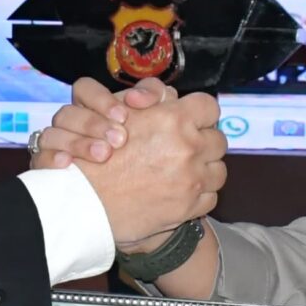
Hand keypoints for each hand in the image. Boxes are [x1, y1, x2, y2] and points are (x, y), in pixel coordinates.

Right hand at [33, 77, 163, 167]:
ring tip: (103, 155)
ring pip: (52, 133)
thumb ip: (154, 98)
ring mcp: (55, 145)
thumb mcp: (157, 122)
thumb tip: (139, 96)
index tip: (123, 116)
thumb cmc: (144, 152)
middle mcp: (71, 124)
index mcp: (92, 108)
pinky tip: (68, 164)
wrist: (129, 194)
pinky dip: (52, 159)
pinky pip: (39, 159)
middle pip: (68, 112)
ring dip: (78, 142)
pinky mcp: (46, 169)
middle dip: (94, 124)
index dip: (101, 99)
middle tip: (120, 140)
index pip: (85, 89)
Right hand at [75, 88, 224, 246]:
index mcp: (175, 120)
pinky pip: (210, 196)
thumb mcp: (121, 113)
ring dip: (205, 170)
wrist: (86, 202)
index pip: (209, 107)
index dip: (201, 113)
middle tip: (186, 149)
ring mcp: (192, 180)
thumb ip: (153, 99)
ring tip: (184, 173)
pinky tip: (180, 192)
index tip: (194, 121)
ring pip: (218, 170)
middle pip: (218, 140)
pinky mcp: (189, 207)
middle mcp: (188, 148)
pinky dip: (199, 194)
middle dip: (204, 143)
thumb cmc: (98, 155)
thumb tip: (173, 98)